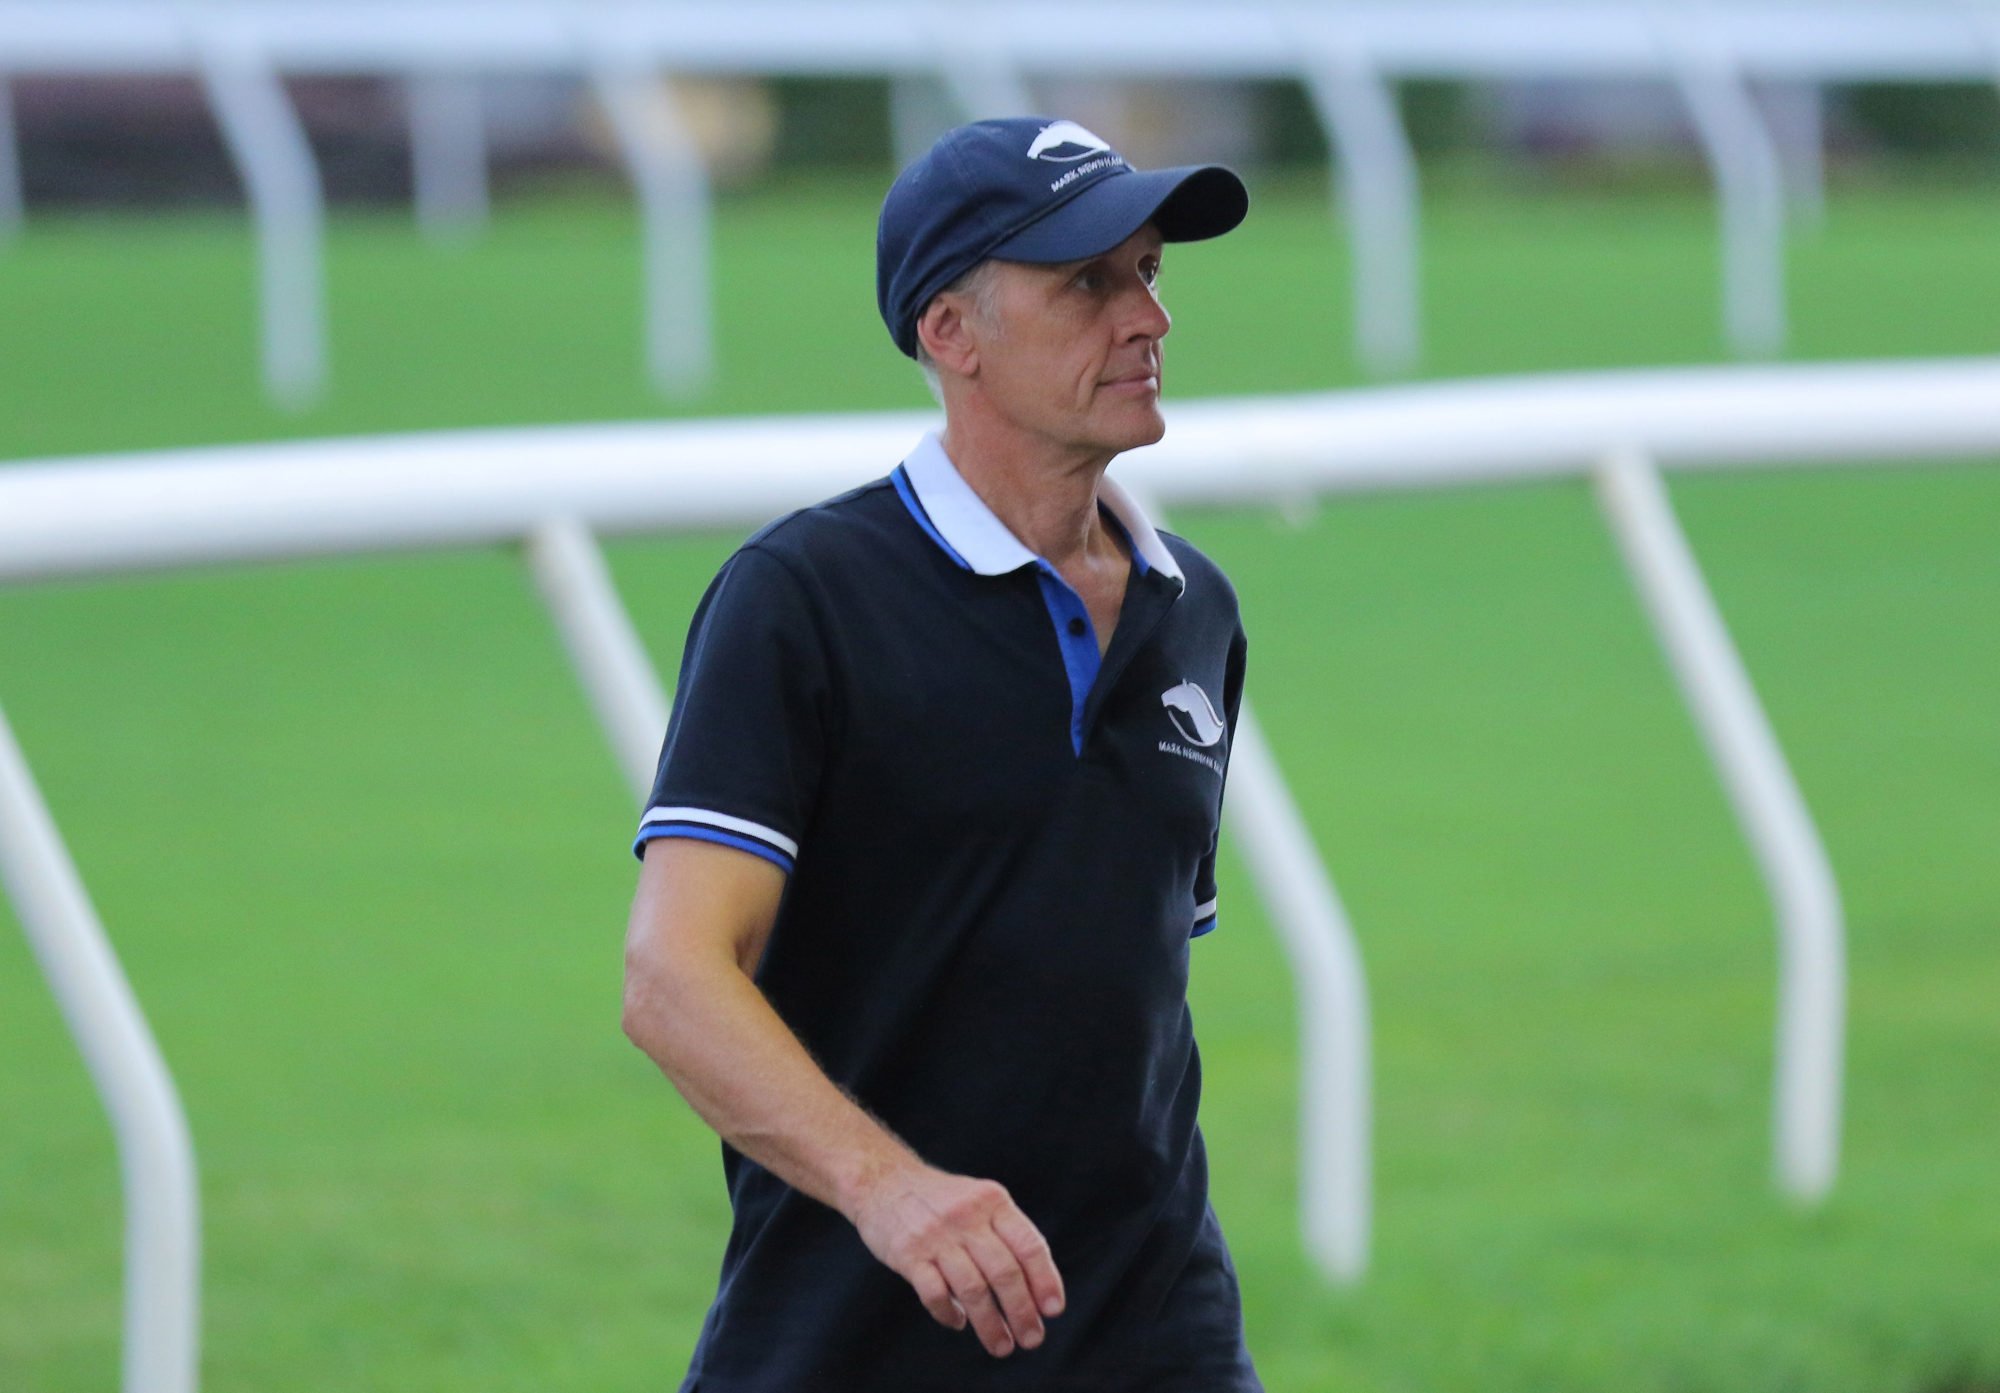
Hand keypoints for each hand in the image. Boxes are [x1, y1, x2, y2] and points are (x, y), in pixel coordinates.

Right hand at [846, 1162, 1065, 1357]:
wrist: (882, 1180)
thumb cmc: (941, 1200)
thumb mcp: (978, 1199)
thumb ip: (1004, 1234)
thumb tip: (1035, 1290)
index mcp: (992, 1201)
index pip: (1028, 1245)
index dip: (1045, 1280)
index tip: (1053, 1310)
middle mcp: (967, 1216)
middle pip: (1004, 1272)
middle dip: (1022, 1311)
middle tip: (1031, 1339)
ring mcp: (936, 1235)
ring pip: (973, 1289)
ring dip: (990, 1324)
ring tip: (1002, 1345)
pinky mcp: (908, 1254)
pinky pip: (935, 1294)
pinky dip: (949, 1314)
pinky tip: (959, 1322)